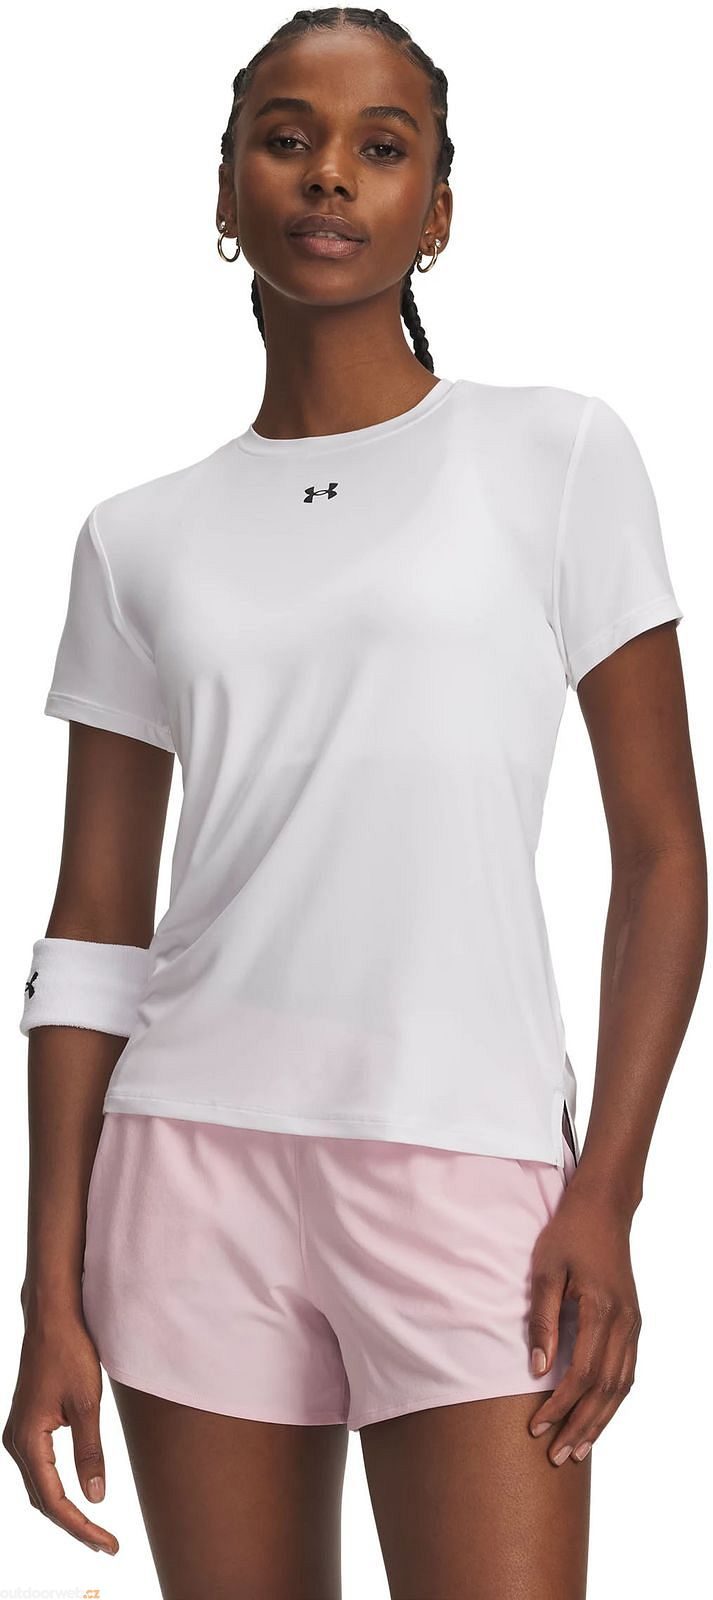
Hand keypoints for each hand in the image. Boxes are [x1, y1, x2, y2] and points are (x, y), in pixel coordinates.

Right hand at [2, 1311, 118, 1555]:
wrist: (51, 1319)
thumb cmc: (70, 1353)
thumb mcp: (88, 1404)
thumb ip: (90, 1453)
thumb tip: (96, 1498)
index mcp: (28, 1441)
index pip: (54, 1501)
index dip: (81, 1527)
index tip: (107, 1544)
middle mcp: (15, 1442)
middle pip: (42, 1500)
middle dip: (73, 1525)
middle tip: (106, 1544)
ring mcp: (17, 1434)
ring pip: (38, 1487)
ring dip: (64, 1510)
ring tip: (95, 1529)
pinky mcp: (25, 1425)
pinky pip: (38, 1469)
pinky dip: (56, 1488)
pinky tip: (76, 1495)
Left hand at [527, 1180, 641, 1465]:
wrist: (603, 1208)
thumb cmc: (568, 1234)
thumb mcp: (545, 1269)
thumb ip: (541, 1319)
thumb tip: (537, 1369)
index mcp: (600, 1309)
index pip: (582, 1374)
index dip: (559, 1406)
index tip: (536, 1428)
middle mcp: (624, 1322)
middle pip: (605, 1390)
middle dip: (579, 1426)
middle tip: (556, 1456)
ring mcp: (633, 1324)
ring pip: (621, 1386)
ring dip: (600, 1421)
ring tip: (578, 1450)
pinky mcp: (633, 1322)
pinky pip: (628, 1371)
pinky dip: (614, 1400)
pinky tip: (599, 1417)